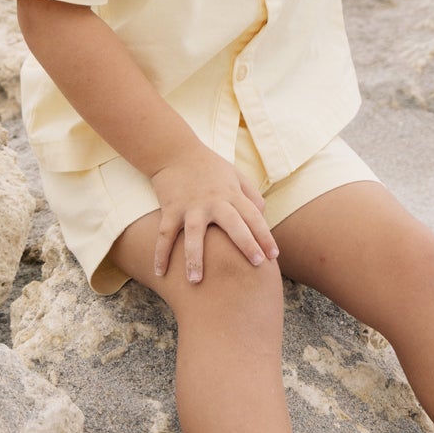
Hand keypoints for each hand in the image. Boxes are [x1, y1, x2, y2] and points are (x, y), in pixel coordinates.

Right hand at [149, 142, 278, 282]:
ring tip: (195, 281)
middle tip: (256, 264)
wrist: (176, 151)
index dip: (265, 235)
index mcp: (231, 194)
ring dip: (194, 257)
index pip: (254, 216)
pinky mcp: (170, 209)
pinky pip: (164, 234)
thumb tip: (262, 219)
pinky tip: (160, 273)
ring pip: (193, 234)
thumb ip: (251, 196)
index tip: (273, 256)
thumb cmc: (210, 167)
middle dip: (246, 243)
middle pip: (233, 223)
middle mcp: (213, 201)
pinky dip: (160, 254)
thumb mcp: (236, 176)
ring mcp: (190, 206)